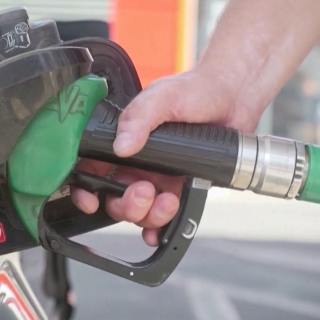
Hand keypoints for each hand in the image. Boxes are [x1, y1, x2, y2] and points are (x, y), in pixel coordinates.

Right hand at [71, 67, 262, 245]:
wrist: (235, 96)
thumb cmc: (196, 89)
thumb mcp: (162, 97)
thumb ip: (138, 118)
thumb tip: (121, 145)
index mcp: (123, 139)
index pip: (91, 166)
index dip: (84, 187)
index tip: (90, 198)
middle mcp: (136, 161)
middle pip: (113, 197)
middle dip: (125, 204)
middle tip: (144, 192)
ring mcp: (157, 176)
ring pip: (138, 211)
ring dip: (147, 215)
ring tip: (167, 201)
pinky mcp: (180, 187)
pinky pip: (163, 216)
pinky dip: (158, 229)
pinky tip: (161, 231)